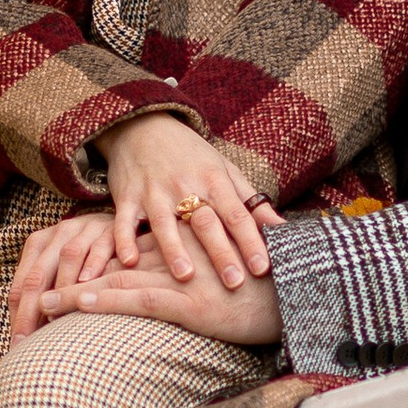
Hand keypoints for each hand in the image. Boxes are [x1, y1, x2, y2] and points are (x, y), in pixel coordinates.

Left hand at [8, 209, 120, 339]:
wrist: (123, 221)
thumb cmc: (88, 256)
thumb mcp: (62, 268)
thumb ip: (47, 294)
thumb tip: (29, 337)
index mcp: (39, 244)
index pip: (21, 285)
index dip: (18, 316)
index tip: (18, 345)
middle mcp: (58, 234)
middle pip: (38, 275)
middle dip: (31, 311)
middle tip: (30, 341)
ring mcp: (84, 229)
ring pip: (68, 257)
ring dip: (63, 287)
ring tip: (59, 317)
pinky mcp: (111, 228)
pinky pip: (101, 246)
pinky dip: (95, 264)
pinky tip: (90, 283)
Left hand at [27, 251, 280, 348]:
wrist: (301, 295)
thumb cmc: (273, 286)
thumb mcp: (238, 265)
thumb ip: (212, 259)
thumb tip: (190, 270)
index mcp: (187, 247)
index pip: (133, 250)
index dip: (97, 261)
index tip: (65, 270)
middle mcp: (178, 257)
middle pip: (116, 265)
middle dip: (77, 276)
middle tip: (38, 289)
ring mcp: (180, 279)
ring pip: (118, 281)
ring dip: (77, 292)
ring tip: (42, 303)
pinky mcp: (187, 302)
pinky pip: (136, 300)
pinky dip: (103, 301)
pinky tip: (76, 305)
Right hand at [96, 113, 273, 291]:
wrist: (143, 125)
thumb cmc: (191, 155)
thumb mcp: (224, 170)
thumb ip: (252, 202)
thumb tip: (284, 228)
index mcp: (214, 180)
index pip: (237, 215)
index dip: (252, 241)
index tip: (264, 267)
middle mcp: (185, 186)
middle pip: (205, 222)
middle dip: (220, 252)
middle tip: (234, 282)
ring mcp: (154, 191)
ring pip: (165, 223)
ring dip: (174, 249)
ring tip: (185, 276)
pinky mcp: (127, 196)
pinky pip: (124, 220)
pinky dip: (125, 240)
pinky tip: (130, 261)